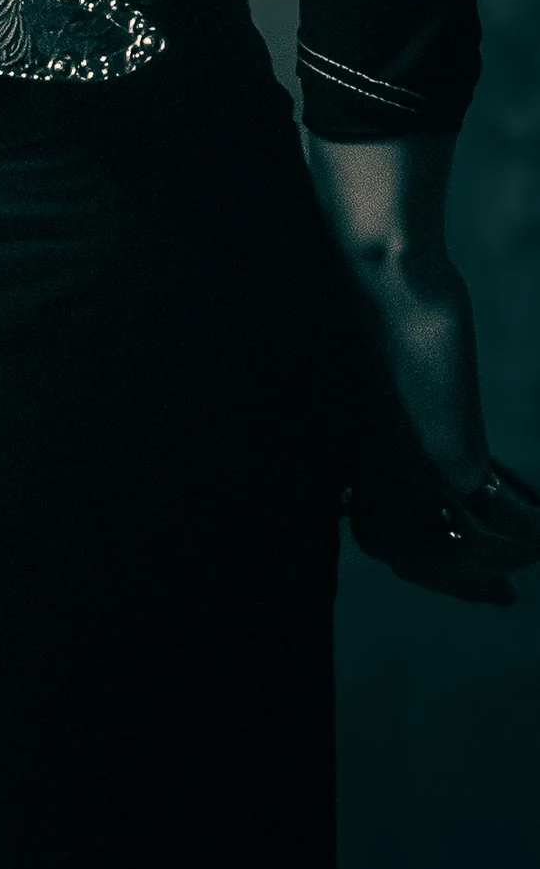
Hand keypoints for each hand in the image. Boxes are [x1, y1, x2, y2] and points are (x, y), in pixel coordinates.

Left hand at [308, 138, 539, 607]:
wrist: (381, 271)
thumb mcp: (391, 365)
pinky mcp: (444, 456)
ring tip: (530, 559)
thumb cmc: (381, 303)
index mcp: (347, 451)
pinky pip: (487, 521)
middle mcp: (367, 469)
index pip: (376, 533)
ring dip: (495, 562)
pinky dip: (520, 535)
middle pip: (408, 554)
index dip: (422, 561)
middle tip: (503, 597)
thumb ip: (404, 402)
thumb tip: (433, 431)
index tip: (461, 569)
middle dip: (458, 581)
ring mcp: (405, 467)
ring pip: (451, 547)